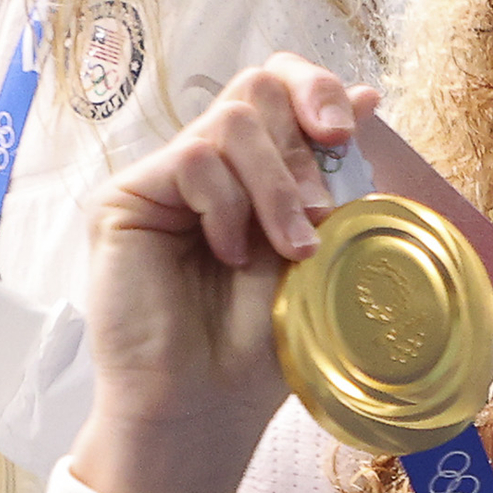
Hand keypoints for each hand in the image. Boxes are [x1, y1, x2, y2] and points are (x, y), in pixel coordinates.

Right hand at [67, 54, 370, 492]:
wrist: (208, 405)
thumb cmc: (259, 344)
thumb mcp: (316, 249)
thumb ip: (332, 176)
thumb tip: (365, 95)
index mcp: (253, 173)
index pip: (277, 87)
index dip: (312, 88)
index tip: (345, 131)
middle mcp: (208, 167)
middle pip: (256, 87)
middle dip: (304, 138)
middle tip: (323, 208)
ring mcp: (166, 180)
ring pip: (233, 121)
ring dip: (277, 187)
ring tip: (290, 249)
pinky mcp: (127, 197)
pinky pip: (194, 159)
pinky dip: (227, 206)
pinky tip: (229, 255)